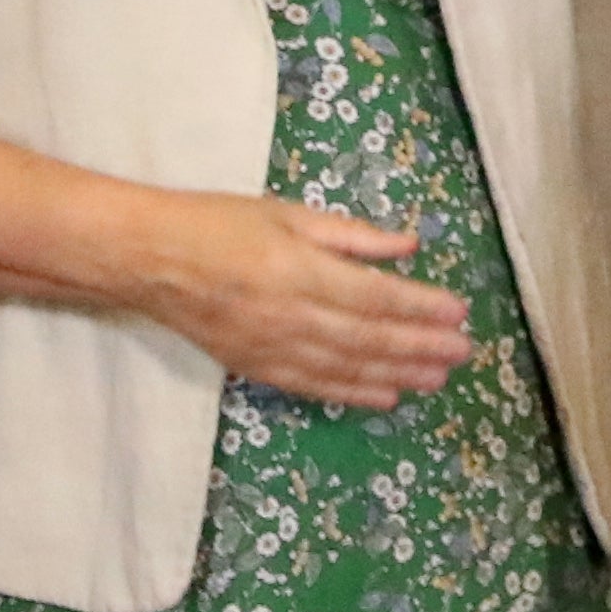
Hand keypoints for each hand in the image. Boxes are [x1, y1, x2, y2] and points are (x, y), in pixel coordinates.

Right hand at [141, 194, 471, 405]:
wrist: (145, 259)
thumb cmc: (217, 225)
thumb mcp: (288, 214)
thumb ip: (351, 236)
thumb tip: (410, 244)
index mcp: (298, 271)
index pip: (375, 296)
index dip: (421, 307)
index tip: (460, 311)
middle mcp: (288, 315)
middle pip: (368, 337)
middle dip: (421, 346)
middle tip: (464, 351)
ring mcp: (269, 346)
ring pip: (346, 367)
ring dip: (397, 374)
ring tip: (439, 377)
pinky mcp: (252, 366)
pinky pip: (312, 385)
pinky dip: (352, 393)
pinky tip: (387, 397)